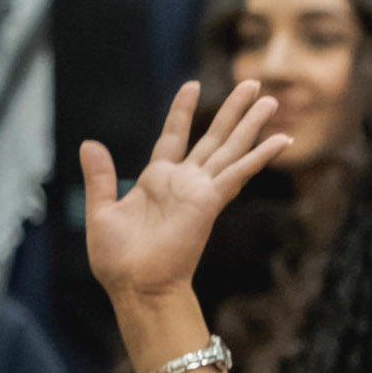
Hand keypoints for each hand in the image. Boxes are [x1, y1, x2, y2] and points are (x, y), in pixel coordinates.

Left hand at [80, 81, 288, 310]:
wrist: (136, 287)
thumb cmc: (118, 260)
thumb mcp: (102, 211)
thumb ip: (100, 177)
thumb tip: (90, 143)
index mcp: (157, 180)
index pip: (175, 136)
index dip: (183, 111)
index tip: (192, 85)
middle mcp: (184, 181)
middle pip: (215, 137)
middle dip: (234, 111)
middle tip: (254, 84)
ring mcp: (200, 191)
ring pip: (231, 148)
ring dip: (252, 124)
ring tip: (271, 99)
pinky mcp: (210, 202)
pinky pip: (238, 173)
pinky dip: (259, 156)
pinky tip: (282, 141)